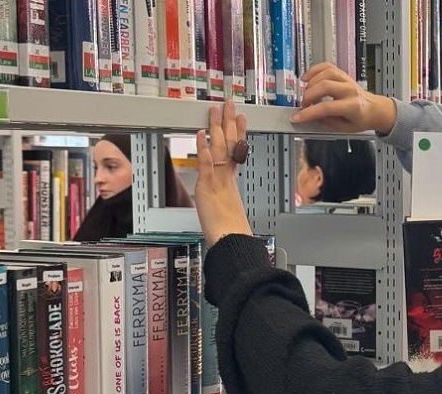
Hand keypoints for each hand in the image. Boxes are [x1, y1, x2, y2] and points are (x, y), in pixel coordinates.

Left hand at [195, 102, 253, 245]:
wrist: (231, 240)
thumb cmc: (229, 230)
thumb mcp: (227, 209)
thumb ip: (224, 199)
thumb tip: (224, 199)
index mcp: (231, 181)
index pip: (235, 151)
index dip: (238, 133)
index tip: (240, 118)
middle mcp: (226, 177)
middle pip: (229, 144)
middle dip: (229, 122)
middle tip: (229, 105)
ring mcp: (218, 180)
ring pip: (219, 149)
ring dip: (217, 127)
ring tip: (216, 111)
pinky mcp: (208, 187)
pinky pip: (206, 164)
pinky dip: (203, 148)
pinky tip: (201, 134)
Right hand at [292, 62, 396, 134]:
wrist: (373, 109)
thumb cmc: (360, 119)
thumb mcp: (344, 129)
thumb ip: (326, 122)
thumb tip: (310, 116)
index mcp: (353, 107)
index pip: (327, 108)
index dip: (309, 113)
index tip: (297, 117)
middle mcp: (350, 90)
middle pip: (325, 86)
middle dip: (309, 96)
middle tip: (303, 105)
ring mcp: (347, 80)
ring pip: (326, 73)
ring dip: (311, 83)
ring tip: (305, 93)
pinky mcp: (343, 74)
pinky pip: (327, 66)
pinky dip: (314, 70)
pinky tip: (307, 78)